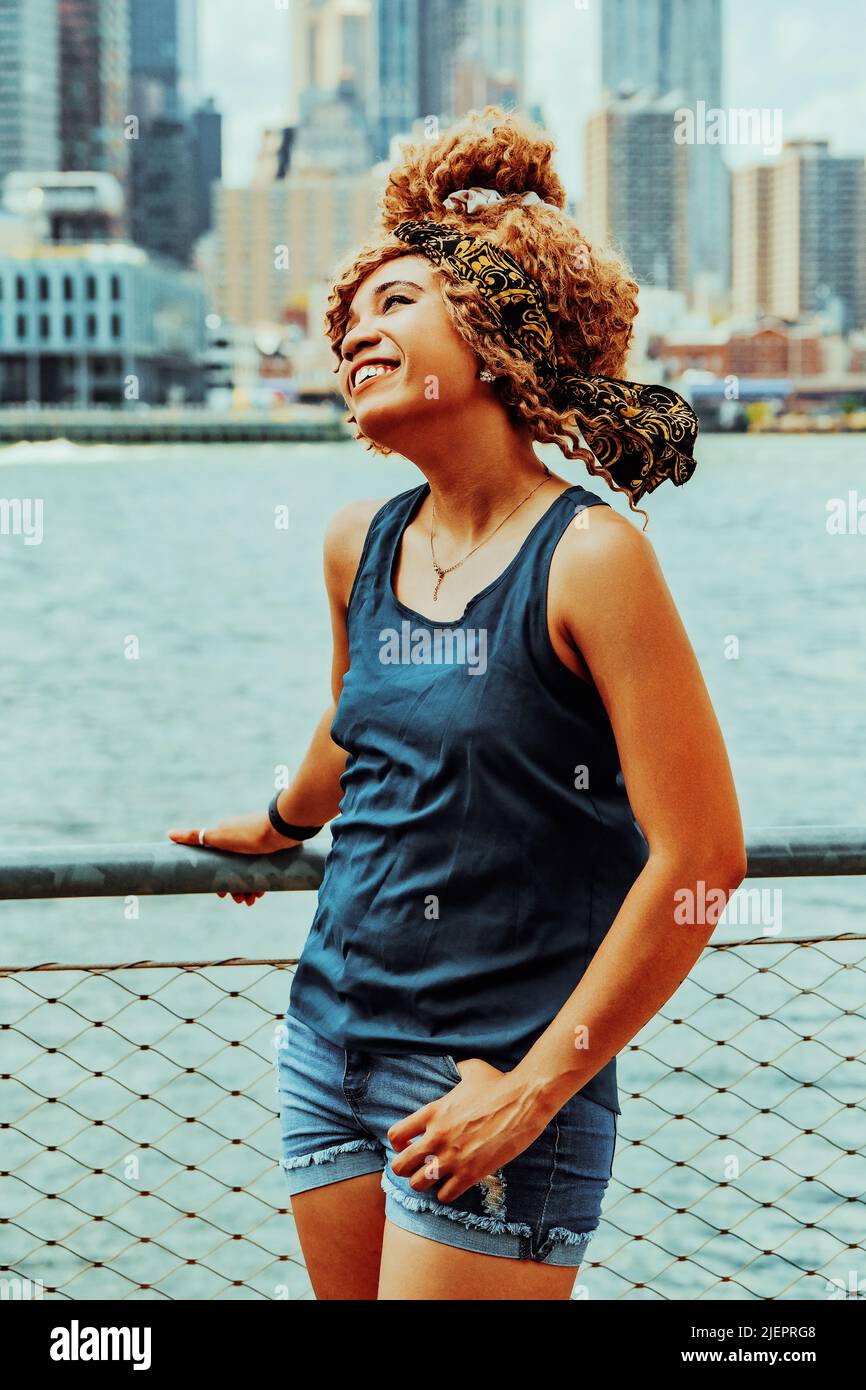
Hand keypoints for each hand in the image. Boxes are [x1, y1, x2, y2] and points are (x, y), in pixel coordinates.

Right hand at [166, 811, 301, 905]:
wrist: (284, 829)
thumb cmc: (250, 834)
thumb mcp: (220, 838)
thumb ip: (196, 837)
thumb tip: (169, 833)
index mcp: (225, 834)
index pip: (216, 862)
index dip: (219, 880)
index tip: (222, 894)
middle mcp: (240, 838)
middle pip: (233, 868)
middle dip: (236, 886)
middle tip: (241, 901)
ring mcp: (256, 843)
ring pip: (249, 870)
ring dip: (249, 887)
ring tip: (253, 900)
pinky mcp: (271, 848)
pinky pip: (263, 868)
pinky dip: (261, 881)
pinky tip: (262, 892)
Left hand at [387, 1060, 552, 1202]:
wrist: (524, 1101)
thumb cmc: (499, 1083)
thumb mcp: (472, 1069)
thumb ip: (458, 1069)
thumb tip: (458, 1066)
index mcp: (433, 1112)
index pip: (396, 1135)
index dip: (399, 1144)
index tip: (409, 1145)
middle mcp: (437, 1136)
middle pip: (399, 1166)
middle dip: (406, 1169)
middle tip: (419, 1166)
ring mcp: (452, 1157)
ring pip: (418, 1184)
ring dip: (425, 1182)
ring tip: (437, 1176)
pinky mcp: (471, 1173)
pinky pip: (445, 1196)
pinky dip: (447, 1193)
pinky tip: (455, 1184)